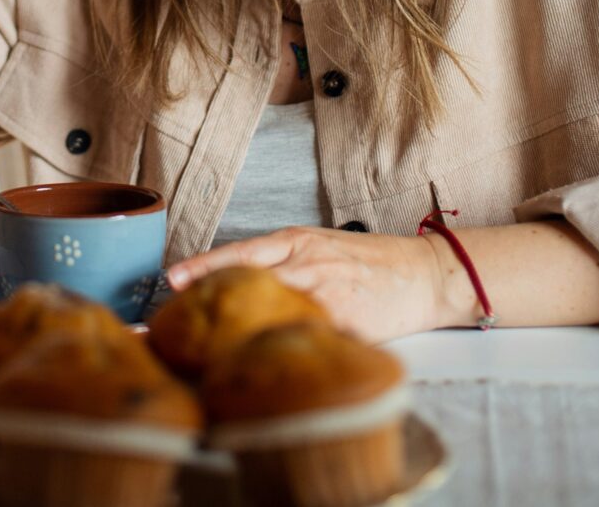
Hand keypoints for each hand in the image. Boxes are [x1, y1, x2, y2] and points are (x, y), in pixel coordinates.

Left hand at [166, 226, 453, 341]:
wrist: (425, 274)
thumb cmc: (371, 262)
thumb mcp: (322, 248)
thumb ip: (284, 262)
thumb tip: (238, 282)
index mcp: (298, 241)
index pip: (242, 252)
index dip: (205, 265)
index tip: (173, 278)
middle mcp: (307, 262)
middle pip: (248, 279)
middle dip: (213, 297)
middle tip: (177, 316)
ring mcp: (326, 291)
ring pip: (272, 306)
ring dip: (243, 324)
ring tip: (211, 342)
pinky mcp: (345, 320)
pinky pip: (307, 332)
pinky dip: (284, 343)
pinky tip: (264, 357)